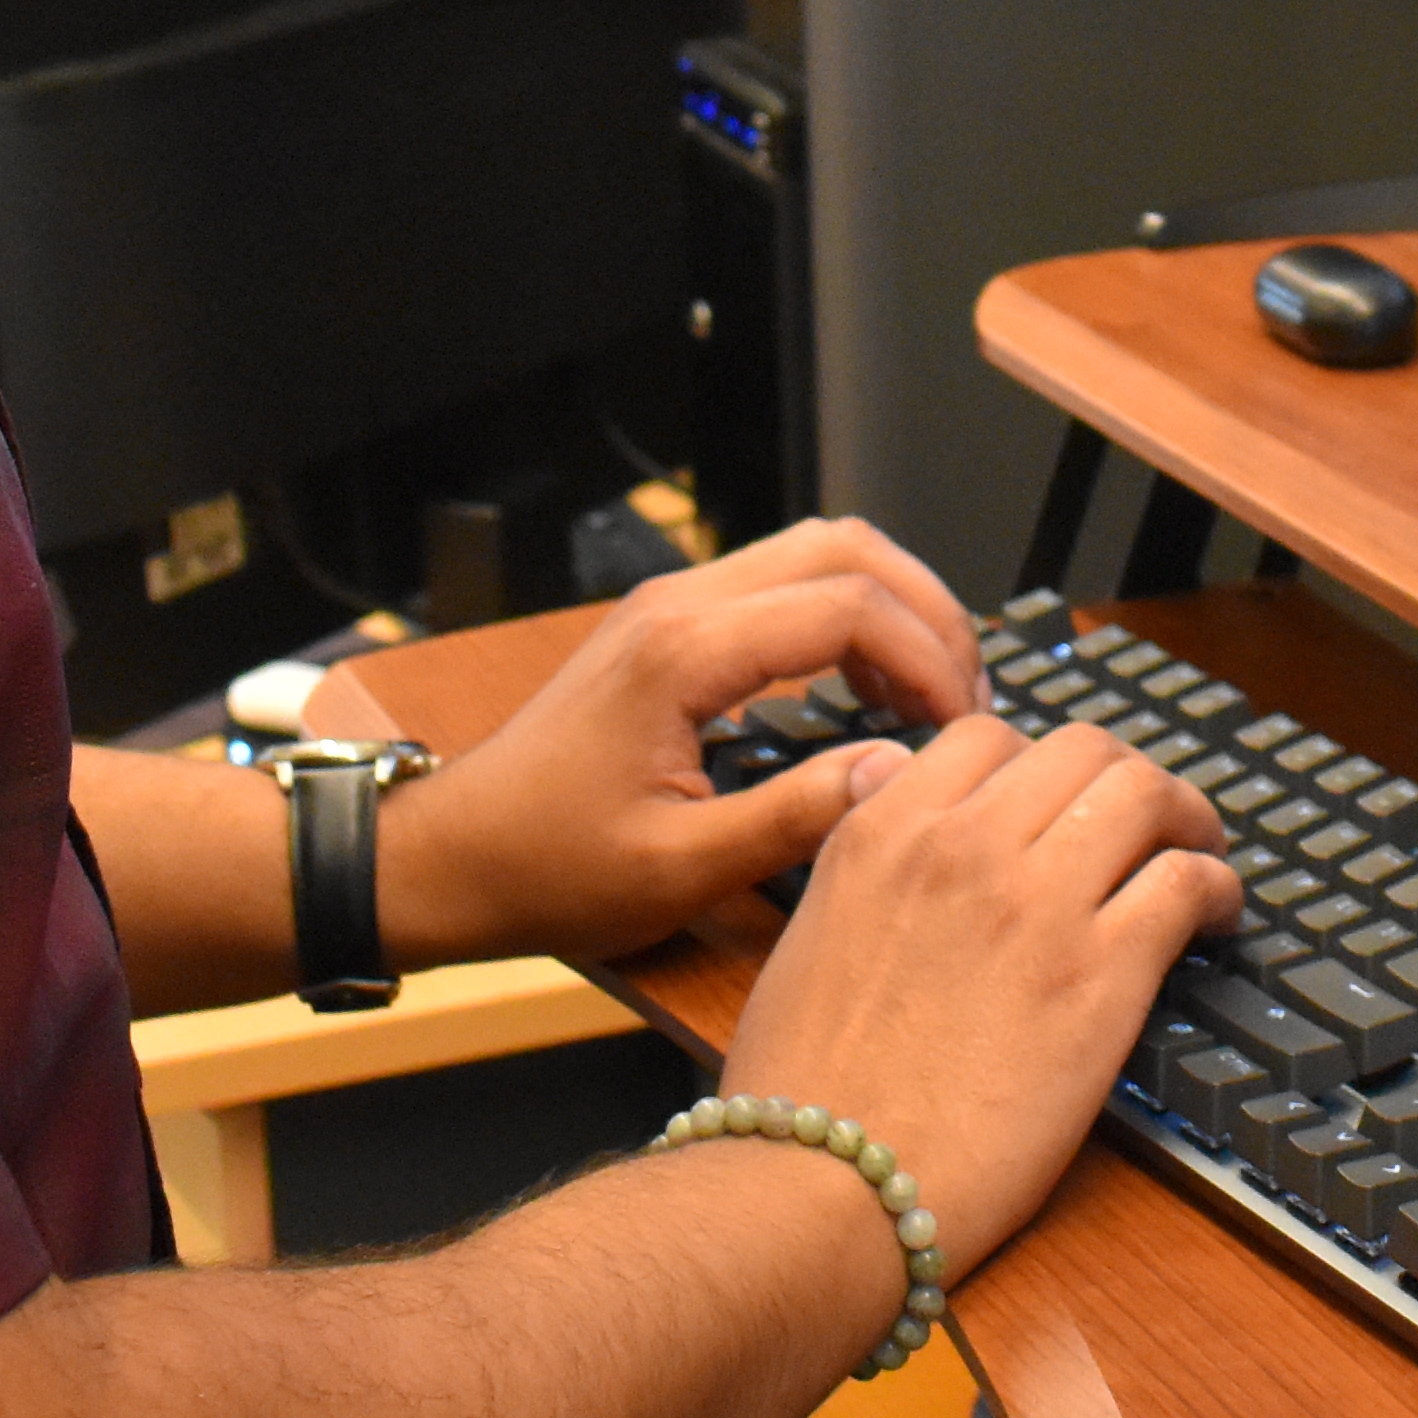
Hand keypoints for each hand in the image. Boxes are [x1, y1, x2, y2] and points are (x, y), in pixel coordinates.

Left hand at [367, 518, 987, 972]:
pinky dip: (845, 616)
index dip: (928, 658)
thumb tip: (901, 775)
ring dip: (889, 605)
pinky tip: (867, 688)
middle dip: (926, 611)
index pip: (848, 606)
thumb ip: (797, 818)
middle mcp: (682, 603)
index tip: (964, 728)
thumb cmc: (549, 870)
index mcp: (685, 651)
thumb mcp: (680, 870)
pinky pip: (782, 583)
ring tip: (930, 693)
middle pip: (846, 547)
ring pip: (816, 552)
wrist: (450, 856)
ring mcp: (673, 604)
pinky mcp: (669, 626)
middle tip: (967, 696)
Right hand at [713, 718, 1236, 1280]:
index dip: (1040, 762)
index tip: (1061, 800)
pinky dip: (1215, 887)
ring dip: (1185, 817)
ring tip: (1199, 852)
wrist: (820, 1186)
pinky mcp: (1100, 974)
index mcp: (883, 832)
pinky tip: (1215, 917)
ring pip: (1145, 795)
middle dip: (1122, 776)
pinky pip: (1186, 883)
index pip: (987, 736)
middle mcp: (964, 845)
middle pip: (1082, 750)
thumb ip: (861, 857)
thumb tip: (887, 788)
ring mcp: (1036, 903)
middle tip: (1146, 821)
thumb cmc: (800, 1091)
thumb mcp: (807, 935)